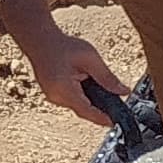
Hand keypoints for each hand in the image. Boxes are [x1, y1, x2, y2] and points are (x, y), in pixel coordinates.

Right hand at [11, 15, 133, 130]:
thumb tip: (123, 91)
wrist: (39, 40)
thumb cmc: (61, 46)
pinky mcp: (52, 94)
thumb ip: (107, 77)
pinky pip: (70, 100)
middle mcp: (56, 96)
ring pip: (77, 106)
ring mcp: (52, 97)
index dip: (102, 119)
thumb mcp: (90, 58)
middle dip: (98, 107)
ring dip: (89, 101)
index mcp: (64, 89)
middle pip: (83, 110)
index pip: (87, 111)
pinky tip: (84, 84)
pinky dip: (80, 96)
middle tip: (113, 99)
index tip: (114, 123)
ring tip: (94, 84)